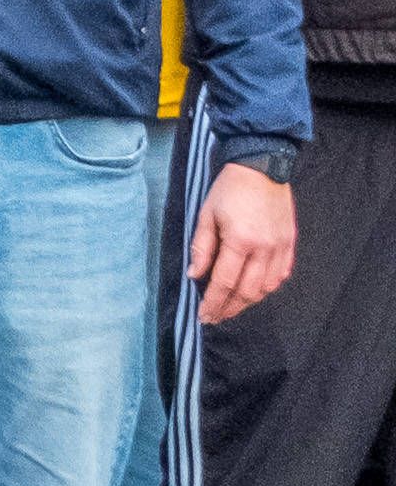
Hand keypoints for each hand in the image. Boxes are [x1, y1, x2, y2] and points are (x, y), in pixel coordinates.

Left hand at [199, 157, 301, 323]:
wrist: (262, 167)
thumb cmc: (229, 189)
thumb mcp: (206, 215)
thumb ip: (202, 247)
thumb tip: (194, 275)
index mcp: (241, 241)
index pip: (224, 282)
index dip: (213, 303)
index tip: (204, 316)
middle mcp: (265, 248)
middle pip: (247, 291)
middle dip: (229, 308)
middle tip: (215, 317)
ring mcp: (281, 247)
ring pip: (267, 287)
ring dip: (249, 301)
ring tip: (232, 307)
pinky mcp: (290, 243)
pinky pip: (282, 274)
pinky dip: (268, 287)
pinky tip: (255, 292)